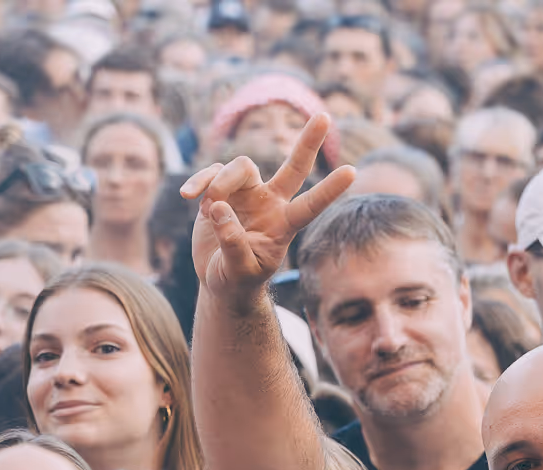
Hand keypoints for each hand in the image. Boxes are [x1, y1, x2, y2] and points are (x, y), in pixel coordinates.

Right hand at [182, 113, 356, 303]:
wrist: (219, 280)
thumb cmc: (237, 280)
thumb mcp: (237, 272)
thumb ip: (233, 245)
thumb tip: (219, 209)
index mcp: (284, 225)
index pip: (310, 205)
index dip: (329, 189)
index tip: (353, 171)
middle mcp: (270, 203)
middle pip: (293, 167)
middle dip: (308, 142)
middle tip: (325, 117)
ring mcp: (247, 193)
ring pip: (240, 166)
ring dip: (220, 183)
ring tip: (207, 208)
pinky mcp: (221, 189)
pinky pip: (211, 172)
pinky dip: (199, 182)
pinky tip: (188, 197)